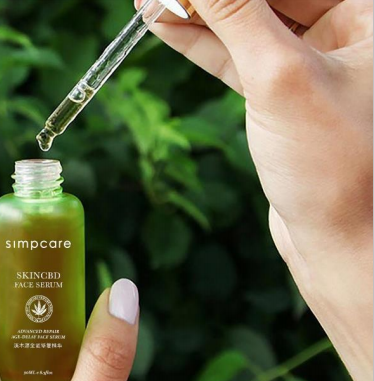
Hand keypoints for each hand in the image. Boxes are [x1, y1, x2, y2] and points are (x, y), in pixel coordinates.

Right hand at [139, 0, 372, 380]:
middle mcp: (346, 30)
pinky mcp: (281, 93)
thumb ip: (235, 14)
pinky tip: (165, 27)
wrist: (339, 238)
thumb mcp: (279, 76)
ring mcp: (310, 62)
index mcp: (368, 13)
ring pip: (245, 23)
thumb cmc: (332, 165)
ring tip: (148, 1)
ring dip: (197, 13)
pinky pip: (236, 56)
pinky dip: (200, 44)